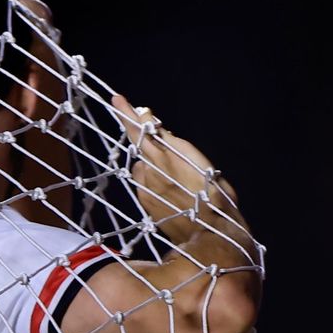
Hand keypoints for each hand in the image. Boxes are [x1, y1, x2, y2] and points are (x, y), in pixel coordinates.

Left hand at [110, 94, 243, 242]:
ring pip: (141, 164)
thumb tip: (159, 130)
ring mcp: (146, 184)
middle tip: (140, 124)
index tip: (116, 99)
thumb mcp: (202, 164)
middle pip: (138, 141)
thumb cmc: (216, 196)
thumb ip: (176, 145)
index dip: (128, 113)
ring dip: (149, 163)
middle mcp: (155, 166)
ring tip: (170, 174)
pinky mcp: (144, 200)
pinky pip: (143, 183)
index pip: (144, 128)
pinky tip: (168, 191)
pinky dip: (150, 181)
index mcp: (173, 153)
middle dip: (139, 132)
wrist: (210, 233)